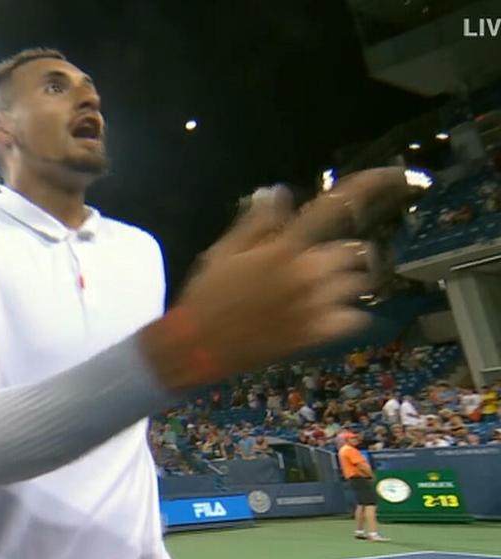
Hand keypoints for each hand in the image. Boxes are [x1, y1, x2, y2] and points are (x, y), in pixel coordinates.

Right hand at [158, 168, 420, 383]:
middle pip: (354, 251)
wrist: (199, 346)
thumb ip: (256, 221)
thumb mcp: (223, 250)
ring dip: (344, 283)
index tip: (397, 174)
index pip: (335, 206)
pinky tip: (320, 316)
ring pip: (359, 284)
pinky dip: (345, 315)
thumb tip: (281, 192)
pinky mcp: (320, 334)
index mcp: (285, 247)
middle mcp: (308, 272)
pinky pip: (356, 317)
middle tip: (313, 265)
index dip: (371, 185)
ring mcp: (317, 305)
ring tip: (317, 292)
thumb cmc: (208, 295)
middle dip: (338, 255)